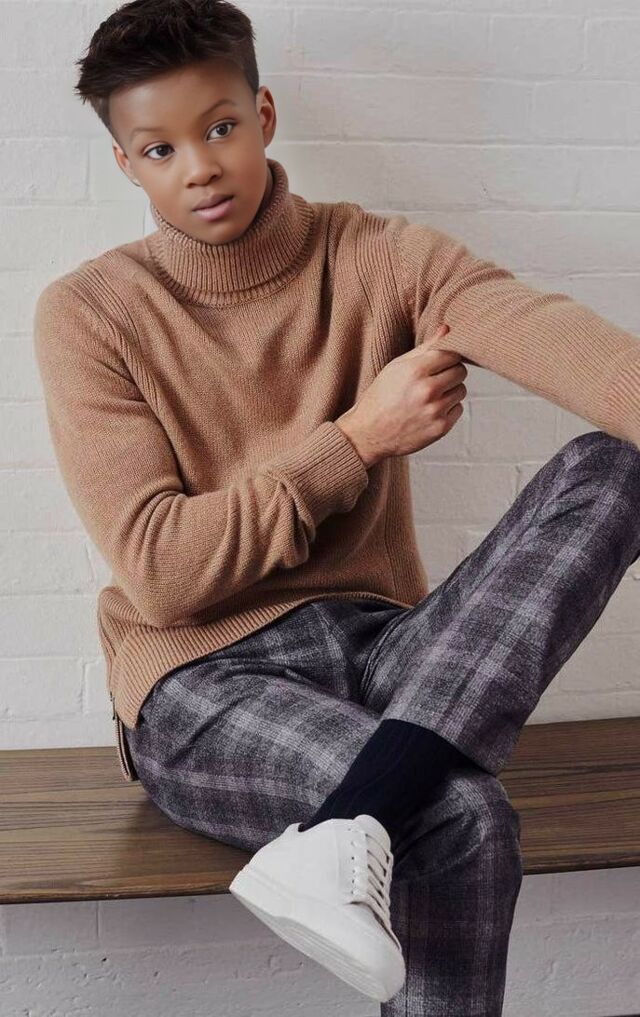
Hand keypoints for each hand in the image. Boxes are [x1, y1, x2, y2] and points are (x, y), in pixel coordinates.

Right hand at [336, 324, 466, 466]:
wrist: (368, 434)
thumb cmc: (380, 397)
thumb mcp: (396, 367)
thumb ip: (424, 348)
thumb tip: (447, 329)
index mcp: (415, 370)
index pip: (452, 354)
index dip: (447, 358)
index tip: (439, 363)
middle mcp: (427, 390)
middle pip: (461, 372)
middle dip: (451, 373)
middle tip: (435, 380)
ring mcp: (435, 411)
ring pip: (461, 391)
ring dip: (451, 391)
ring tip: (430, 396)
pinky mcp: (440, 428)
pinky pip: (458, 410)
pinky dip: (448, 409)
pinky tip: (430, 411)